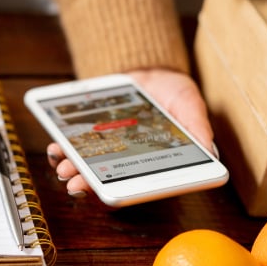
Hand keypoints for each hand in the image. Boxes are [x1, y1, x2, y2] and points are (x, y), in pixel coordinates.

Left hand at [46, 68, 215, 196]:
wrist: (144, 70)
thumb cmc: (170, 92)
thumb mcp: (188, 102)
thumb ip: (196, 125)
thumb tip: (208, 150)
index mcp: (152, 163)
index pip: (136, 186)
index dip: (121, 194)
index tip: (108, 195)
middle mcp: (126, 162)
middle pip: (106, 182)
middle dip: (88, 186)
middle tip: (76, 185)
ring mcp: (105, 151)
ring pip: (85, 169)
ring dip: (72, 171)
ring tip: (64, 168)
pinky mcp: (88, 137)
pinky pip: (72, 148)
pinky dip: (63, 150)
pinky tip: (58, 147)